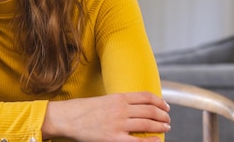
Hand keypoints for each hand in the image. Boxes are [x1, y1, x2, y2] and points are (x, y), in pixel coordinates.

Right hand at [44, 92, 170, 141]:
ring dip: (160, 126)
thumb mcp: (102, 100)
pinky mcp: (114, 138)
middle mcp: (120, 109)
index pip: (145, 97)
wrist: (66, 118)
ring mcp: (118, 124)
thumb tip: (135, 109)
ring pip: (147, 124)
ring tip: (165, 127)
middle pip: (150, 110)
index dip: (159, 101)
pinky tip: (157, 140)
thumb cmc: (81, 110)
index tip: (165, 106)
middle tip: (167, 119)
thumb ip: (118, 103)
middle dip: (163, 115)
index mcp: (117, 97)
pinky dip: (150, 141)